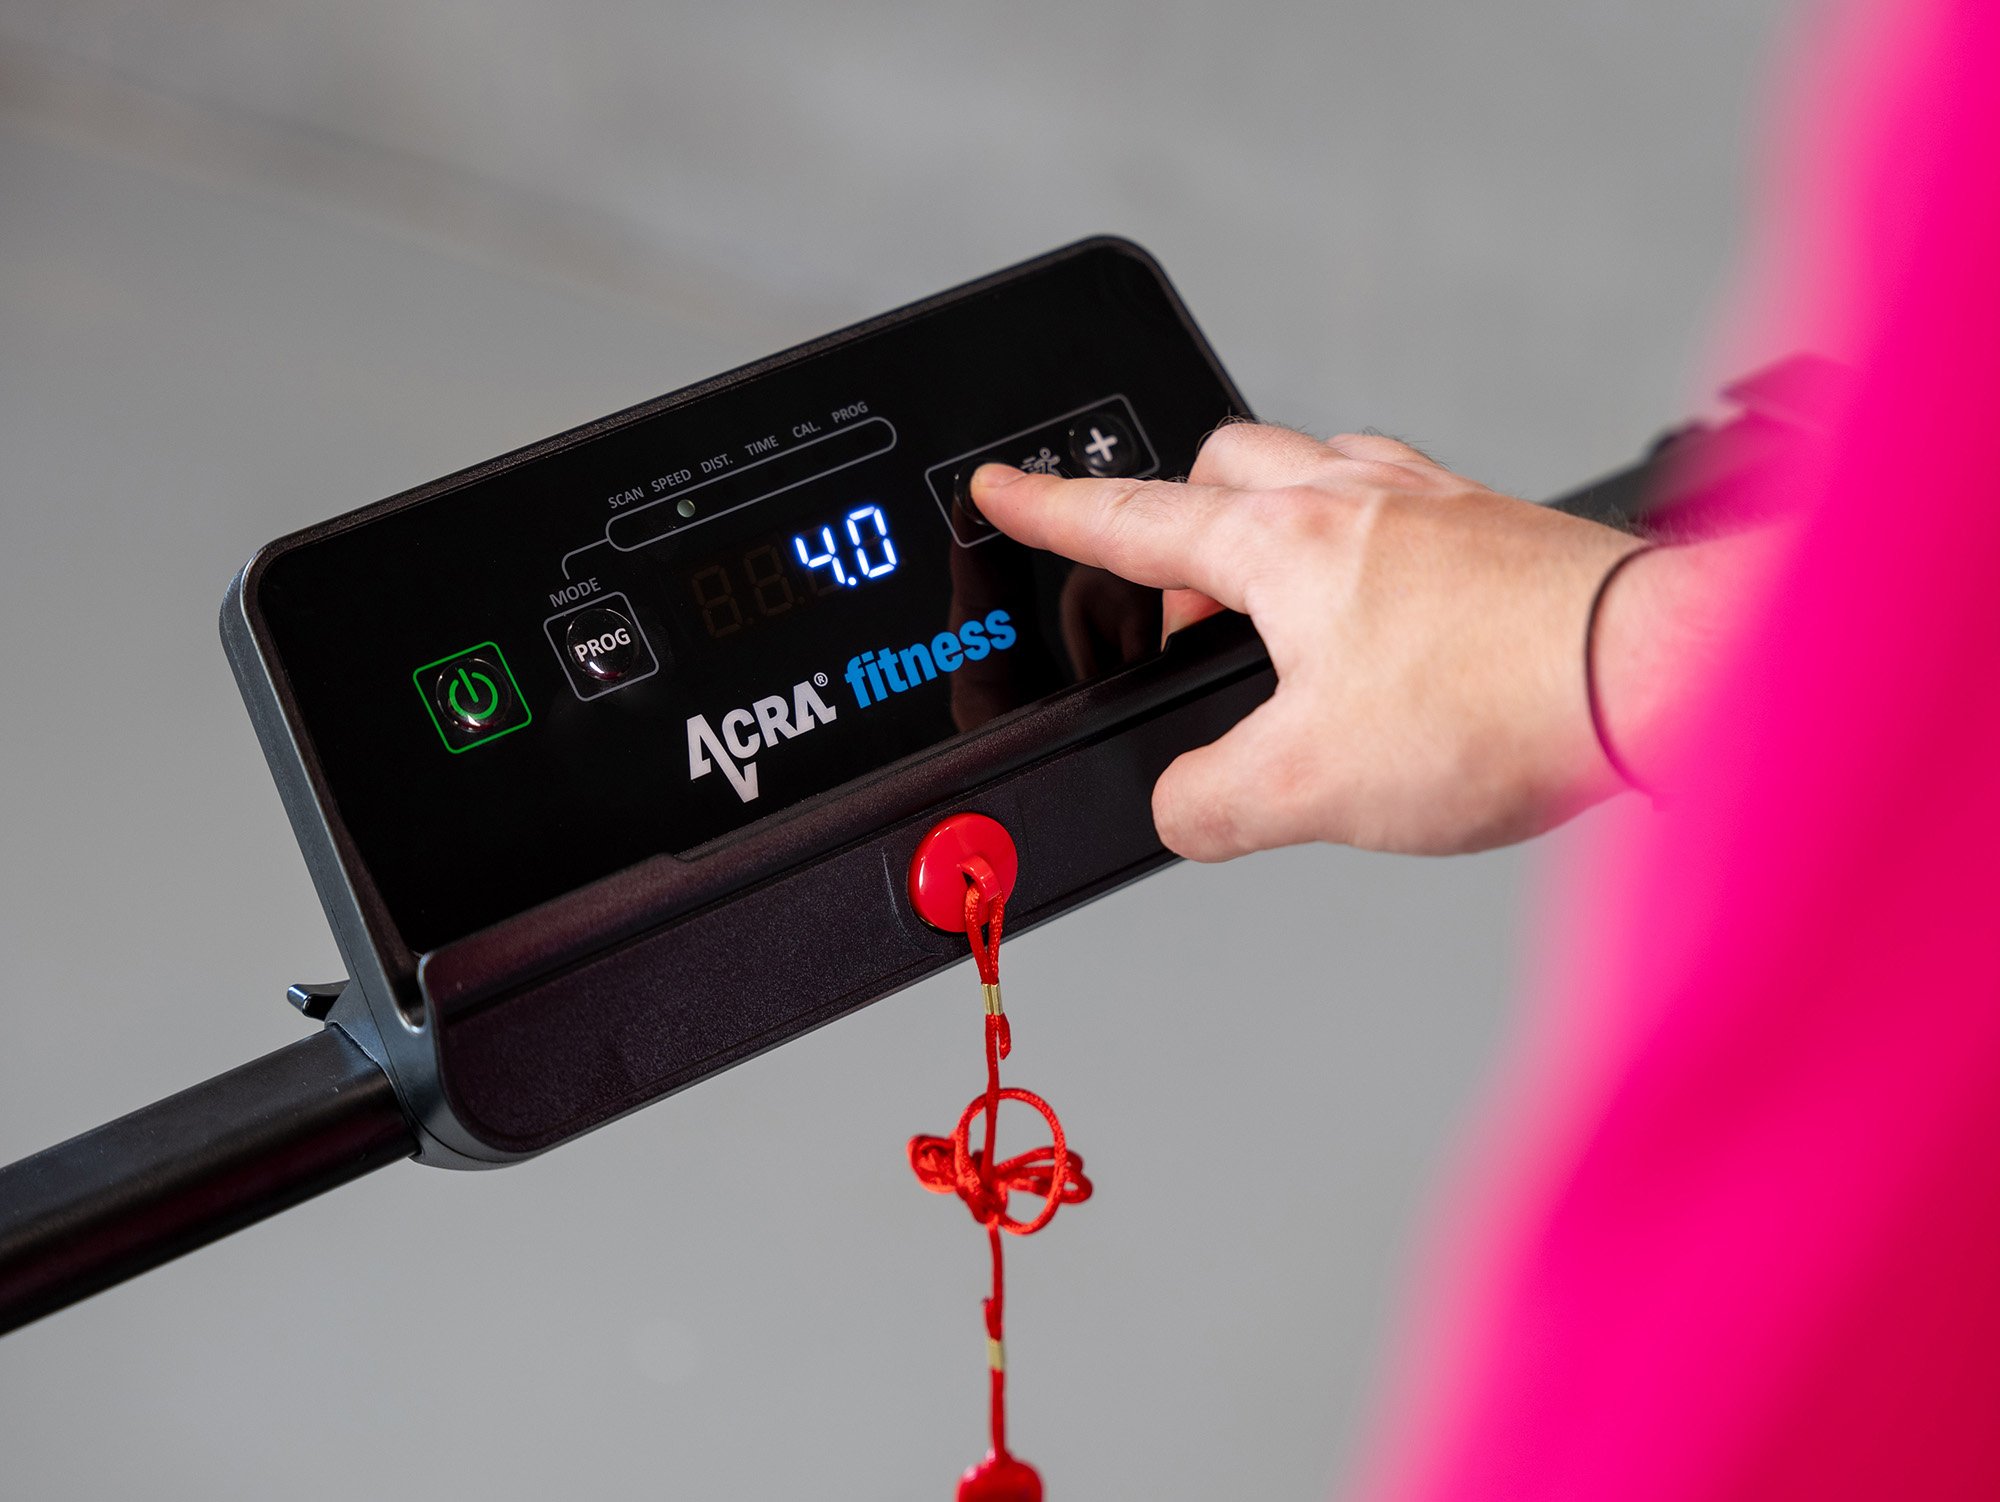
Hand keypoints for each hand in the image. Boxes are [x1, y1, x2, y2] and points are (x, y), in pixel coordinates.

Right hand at [970, 424, 1643, 859]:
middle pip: (1225, 469)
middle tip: (1175, 610)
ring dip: (1273, 532)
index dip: (1052, 510)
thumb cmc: (1501, 705)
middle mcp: (1356, 499)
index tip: (1005, 488)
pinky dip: (1362, 550)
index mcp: (1284, 546)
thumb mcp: (1310, 788)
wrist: (1659, 676)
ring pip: (1315, 472)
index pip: (1134, 518)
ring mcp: (1434, 505)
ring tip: (1277, 623)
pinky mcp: (1499, 531)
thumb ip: (1211, 804)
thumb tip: (1183, 810)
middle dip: (1177, 524)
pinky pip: (1398, 506)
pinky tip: (1386, 620)